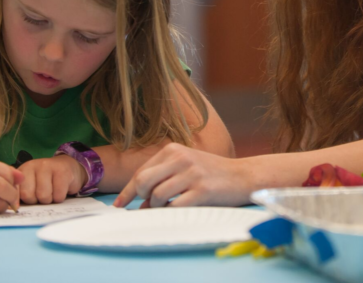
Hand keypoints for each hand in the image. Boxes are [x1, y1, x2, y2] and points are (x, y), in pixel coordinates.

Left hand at [18, 155, 86, 203]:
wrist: (69, 166)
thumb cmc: (47, 180)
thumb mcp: (31, 184)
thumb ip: (20, 194)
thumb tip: (13, 207)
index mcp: (23, 170)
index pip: (15, 191)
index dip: (19, 202)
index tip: (25, 204)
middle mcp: (34, 165)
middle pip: (28, 195)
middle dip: (36, 200)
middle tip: (42, 194)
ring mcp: (49, 166)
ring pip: (44, 196)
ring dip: (49, 200)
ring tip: (52, 191)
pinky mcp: (63, 171)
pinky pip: (58, 196)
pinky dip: (60, 197)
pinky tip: (61, 189)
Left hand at [114, 143, 252, 207]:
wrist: (242, 176)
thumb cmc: (211, 173)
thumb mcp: (186, 166)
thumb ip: (163, 177)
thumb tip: (140, 202)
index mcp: (173, 150)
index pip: (141, 171)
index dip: (128, 191)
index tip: (119, 205)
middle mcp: (181, 158)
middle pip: (143, 181)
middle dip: (140, 197)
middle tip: (146, 205)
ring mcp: (192, 173)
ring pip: (157, 195)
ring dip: (156, 207)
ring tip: (166, 208)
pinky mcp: (202, 190)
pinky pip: (175, 207)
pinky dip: (169, 213)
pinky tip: (175, 212)